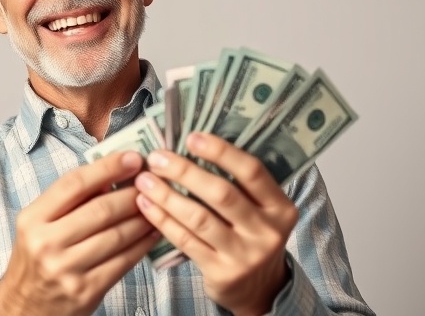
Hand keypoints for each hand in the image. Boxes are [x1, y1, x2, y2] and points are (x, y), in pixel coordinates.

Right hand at [0, 151, 160, 315]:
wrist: (24, 307)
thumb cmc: (36, 257)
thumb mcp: (40, 224)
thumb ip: (70, 200)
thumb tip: (112, 175)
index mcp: (33, 219)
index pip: (74, 184)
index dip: (107, 167)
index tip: (132, 158)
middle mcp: (46, 244)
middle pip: (100, 210)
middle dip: (132, 193)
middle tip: (152, 182)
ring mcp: (66, 270)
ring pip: (116, 236)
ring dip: (142, 218)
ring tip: (157, 205)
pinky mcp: (86, 291)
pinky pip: (123, 262)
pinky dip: (143, 244)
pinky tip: (153, 232)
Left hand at [133, 133, 298, 315]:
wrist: (260, 288)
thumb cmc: (251, 235)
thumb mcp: (260, 210)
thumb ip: (238, 184)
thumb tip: (192, 145)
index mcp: (280, 207)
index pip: (252, 171)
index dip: (221, 152)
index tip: (191, 137)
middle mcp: (267, 231)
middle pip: (221, 194)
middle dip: (184, 172)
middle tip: (157, 158)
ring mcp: (245, 254)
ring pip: (199, 218)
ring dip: (167, 196)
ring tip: (145, 181)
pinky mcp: (222, 272)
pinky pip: (187, 240)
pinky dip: (164, 221)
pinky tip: (147, 206)